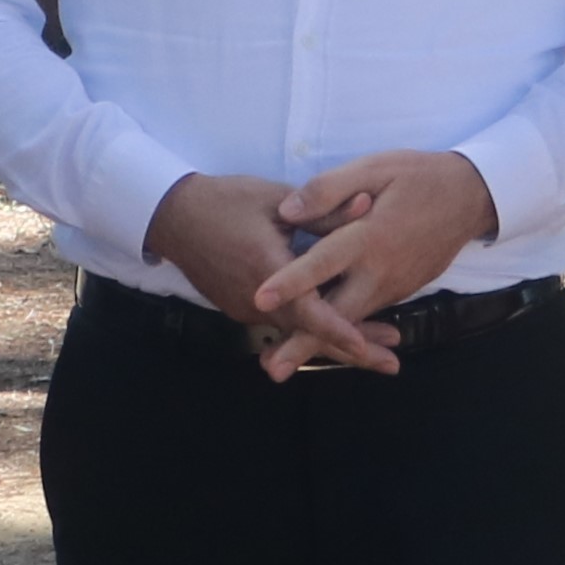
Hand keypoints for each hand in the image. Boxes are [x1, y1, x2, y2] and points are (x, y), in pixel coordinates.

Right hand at [143, 174, 395, 371]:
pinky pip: (282, 323)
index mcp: (266, 269)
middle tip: (392, 364)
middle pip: (309, 333)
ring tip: (377, 347)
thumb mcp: (277, 199)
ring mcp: (246, 309)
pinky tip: (338, 326)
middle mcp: (255, 300)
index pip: (308, 311)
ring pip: (297, 331)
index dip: (339, 332)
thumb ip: (324, 211)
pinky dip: (310, 327)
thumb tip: (367, 205)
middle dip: (352, 349)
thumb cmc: (226, 200)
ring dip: (334, 337)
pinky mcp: (241, 308)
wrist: (173, 215)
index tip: (369, 349)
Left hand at [258, 150, 501, 375]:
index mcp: (370, 237)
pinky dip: (339, 333)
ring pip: (350, 322)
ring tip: (279, 364)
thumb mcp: (374, 168)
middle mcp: (381, 272)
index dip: (291, 282)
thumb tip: (287, 211)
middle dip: (303, 343)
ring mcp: (392, 288)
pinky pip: (363, 315)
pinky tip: (311, 344)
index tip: (260, 298)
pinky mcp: (399, 294)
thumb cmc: (417, 177)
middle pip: (337, 315)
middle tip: (270, 369)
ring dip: (317, 344)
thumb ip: (329, 189)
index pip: (323, 262)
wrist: (469, 198)